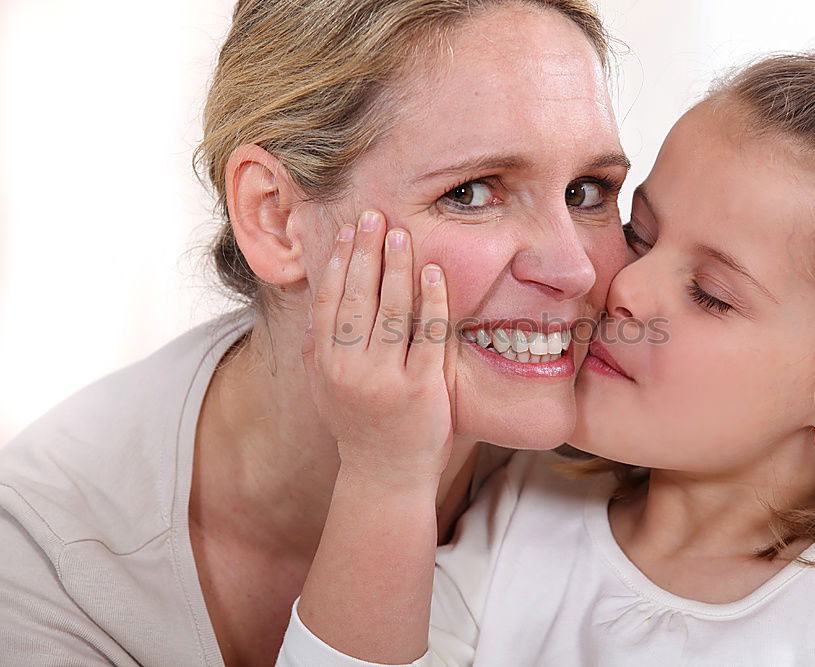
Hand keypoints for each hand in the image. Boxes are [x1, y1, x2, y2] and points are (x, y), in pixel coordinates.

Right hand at [301, 209, 454, 486]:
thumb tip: (313, 308)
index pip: (328, 302)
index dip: (337, 263)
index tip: (346, 232)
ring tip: (401, 233)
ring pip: (390, 310)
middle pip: (357, 298)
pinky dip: (430, 301)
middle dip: (365, 252)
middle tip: (373, 216)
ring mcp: (386, 379)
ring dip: (395, 267)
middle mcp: (350, 369)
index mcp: (326, 365)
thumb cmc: (358, 428)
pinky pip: (428, 335)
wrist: (386, 477)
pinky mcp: (422, 388)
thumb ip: (318, 351)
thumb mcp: (325, 390)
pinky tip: (432, 272)